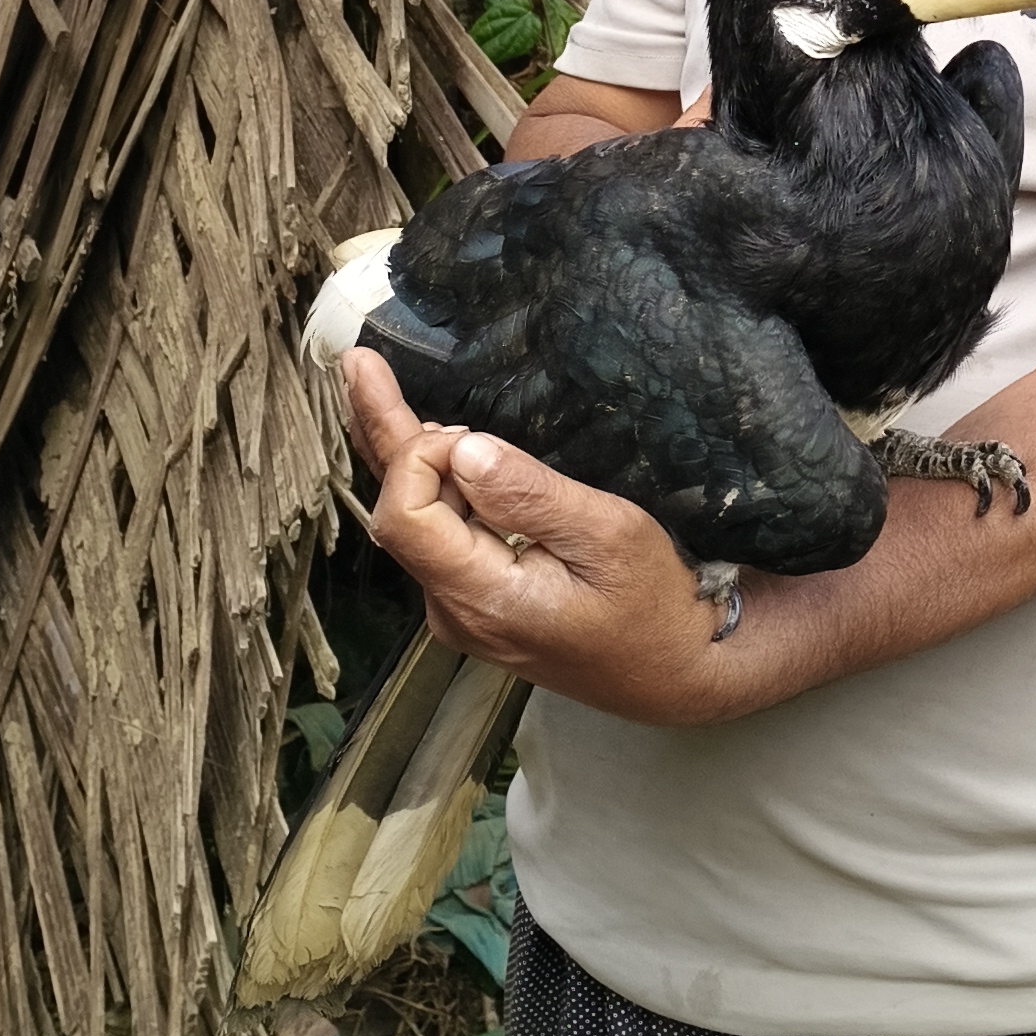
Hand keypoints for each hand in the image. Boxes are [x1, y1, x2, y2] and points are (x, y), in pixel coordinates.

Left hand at [339, 349, 757, 726]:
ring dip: (400, 452)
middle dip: (381, 433)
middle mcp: (455, 609)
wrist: (679, 673)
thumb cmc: (657, 607)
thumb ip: (532, 495)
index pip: (404, 516)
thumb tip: (461, 448)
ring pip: (413, 520)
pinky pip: (437, 534)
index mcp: (483, 597)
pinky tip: (422, 441)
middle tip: (357, 362)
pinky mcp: (478, 601)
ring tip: (375, 384)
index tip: (472, 430)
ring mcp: (462, 608)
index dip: (418, 456)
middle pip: (396, 512)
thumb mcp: (611, 538)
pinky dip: (426, 481)